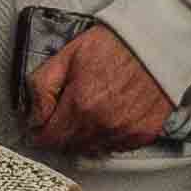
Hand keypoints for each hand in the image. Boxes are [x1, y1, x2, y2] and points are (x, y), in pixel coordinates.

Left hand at [23, 25, 173, 161]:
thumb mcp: (66, 56)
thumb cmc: (114, 45)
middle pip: (70, 146)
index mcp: (81, 105)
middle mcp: (104, 124)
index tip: (44, 122)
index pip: (49, 139)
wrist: (156, 41)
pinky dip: (110, 136)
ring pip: (93, 149)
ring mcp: (126, 132)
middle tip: (69, 110)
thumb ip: (42, 88)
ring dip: (87, 135)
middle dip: (64, 132)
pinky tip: (112, 114)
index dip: (42, 130)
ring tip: (93, 109)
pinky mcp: (144, 134)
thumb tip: (33, 117)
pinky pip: (117, 146)